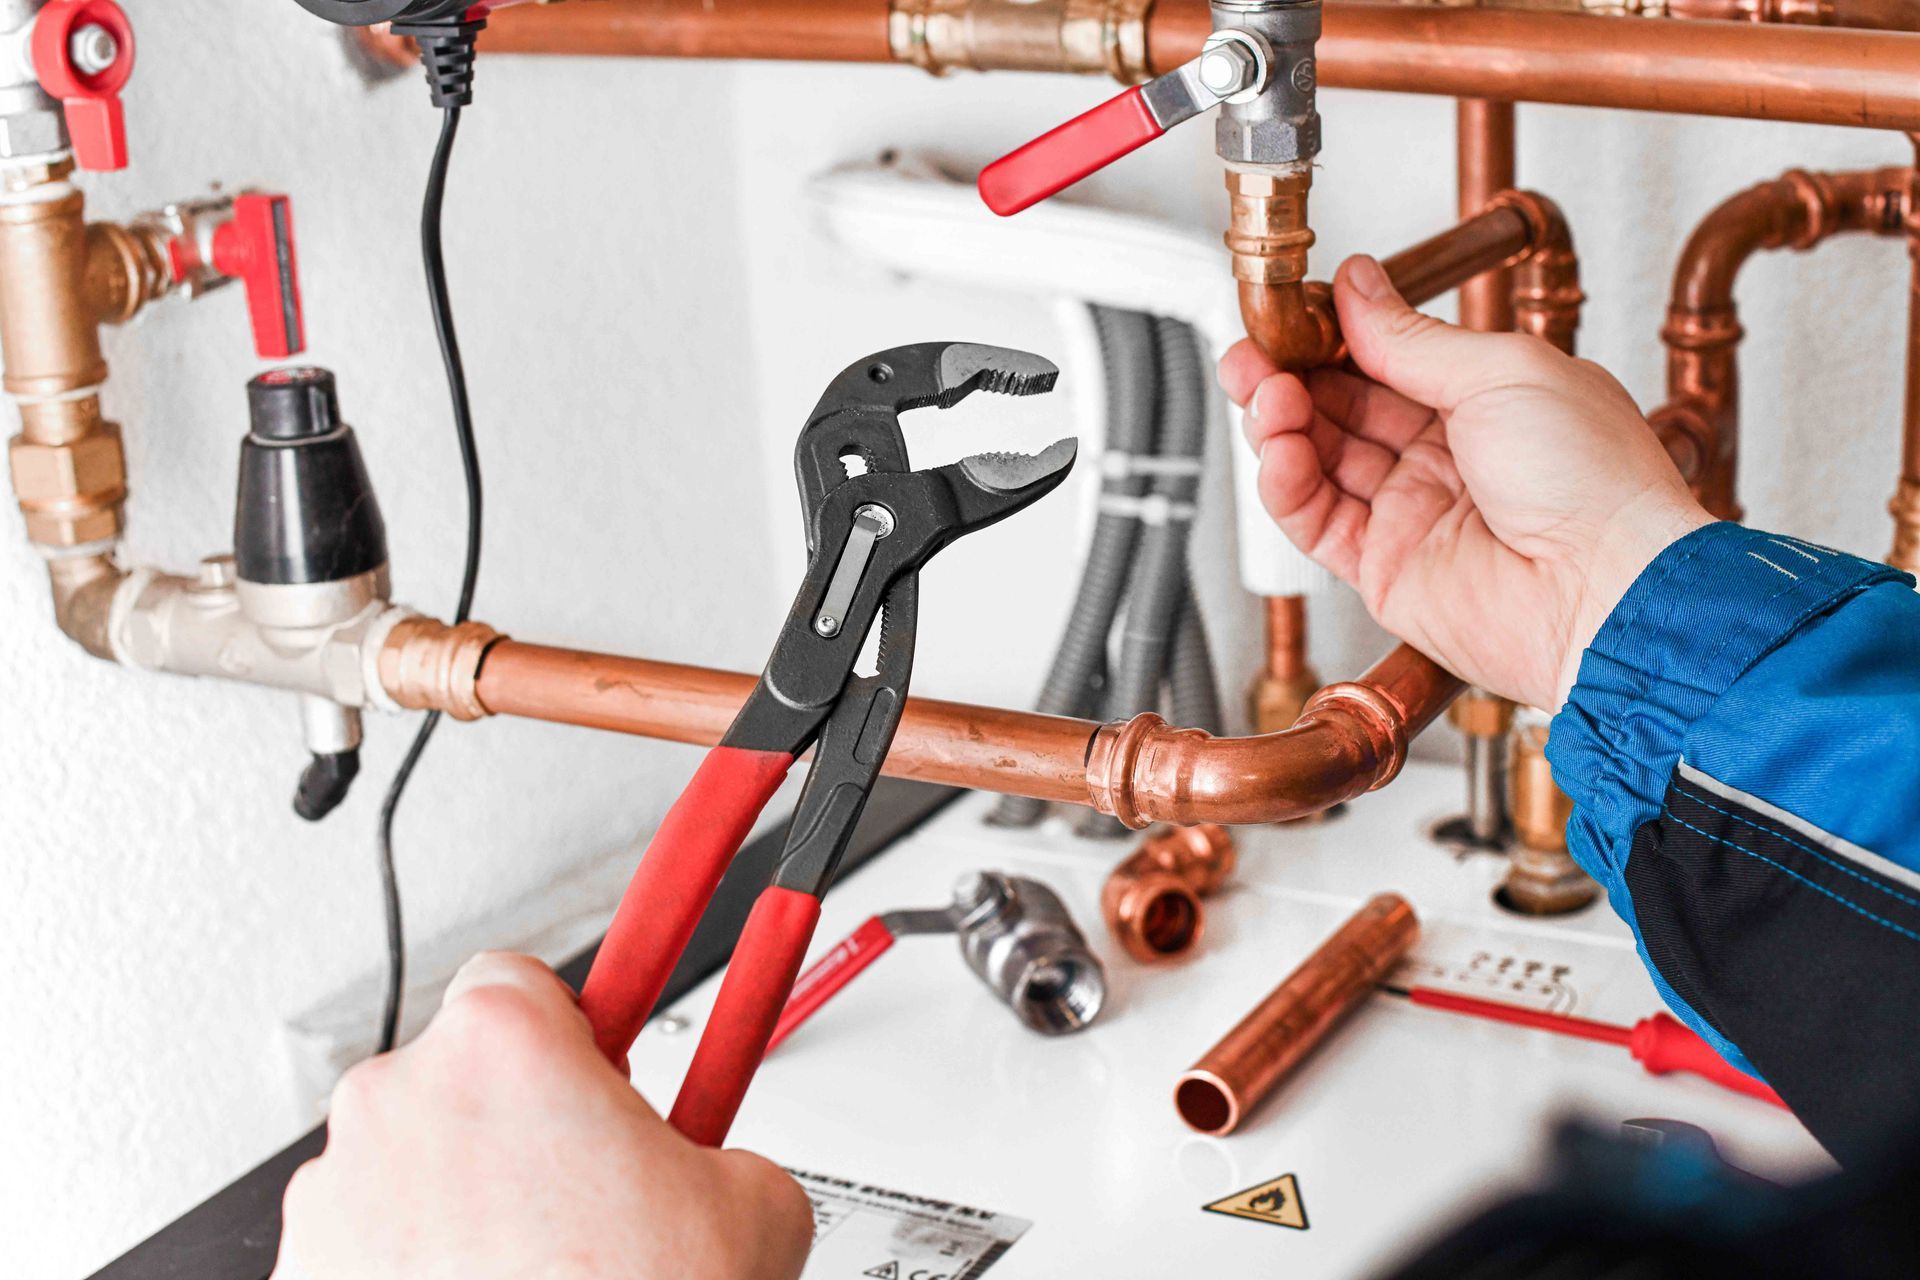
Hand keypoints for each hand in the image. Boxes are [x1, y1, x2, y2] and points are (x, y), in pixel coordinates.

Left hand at [275, 953, 812, 1279]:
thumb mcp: (752, 1202)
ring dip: (467, 1204)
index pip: (521, 978)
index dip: (575, 1030)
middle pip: (464, 1075)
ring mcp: (335, 1196)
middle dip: (523, 1125)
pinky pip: (369, 1249)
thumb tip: (724, 1167)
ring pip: (413, 1166)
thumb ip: (723, 1140)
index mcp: (501, 1044)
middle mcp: (396, 1100)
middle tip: (591, 1191)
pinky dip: (418, 1272)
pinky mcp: (306, 1274)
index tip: (600, 1056)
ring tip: (545, 1271)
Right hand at [1220, 254, 1711, 709]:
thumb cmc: (1593, 481)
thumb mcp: (1500, 371)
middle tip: (1253, 351)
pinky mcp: (1383, 568)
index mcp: (1485, 400)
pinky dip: (1287, 484)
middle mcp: (1445, 455)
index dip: (1331, 336)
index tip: (1291, 312)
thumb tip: (1358, 286)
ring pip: (1319, 460)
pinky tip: (1279, 451)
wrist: (1607, 590)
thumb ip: (1411, 337)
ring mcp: (1411, 513)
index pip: (1384, 358)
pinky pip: (1316, 520)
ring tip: (1264, 395)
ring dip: (1281, 423)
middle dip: (1289, 375)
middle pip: (1341, 406)